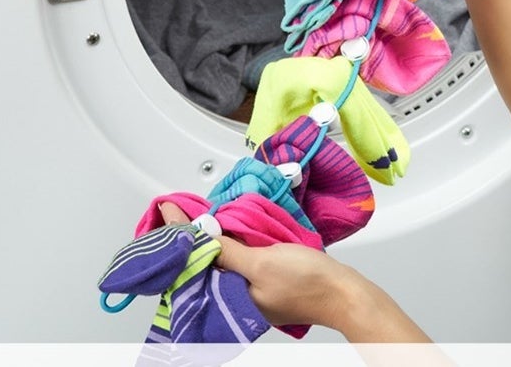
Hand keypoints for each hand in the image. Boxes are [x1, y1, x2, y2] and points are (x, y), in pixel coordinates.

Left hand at [157, 201, 430, 340]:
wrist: (342, 291)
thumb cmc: (306, 283)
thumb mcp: (261, 264)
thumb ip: (229, 251)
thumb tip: (201, 236)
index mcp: (227, 300)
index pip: (192, 264)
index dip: (180, 236)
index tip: (168, 210)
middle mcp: (233, 297)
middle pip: (203, 263)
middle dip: (192, 238)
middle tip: (178, 212)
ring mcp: (248, 290)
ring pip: (220, 260)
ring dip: (211, 239)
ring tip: (197, 218)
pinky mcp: (264, 281)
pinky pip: (239, 260)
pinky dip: (232, 243)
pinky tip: (229, 230)